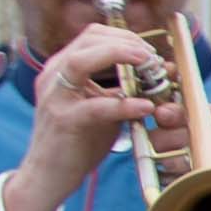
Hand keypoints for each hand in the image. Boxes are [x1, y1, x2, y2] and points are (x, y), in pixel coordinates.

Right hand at [1, 15, 179, 210]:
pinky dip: (124, 104)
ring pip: (82, 62)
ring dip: (120, 57)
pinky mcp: (64, 121)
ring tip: (149, 65)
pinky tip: (145, 107)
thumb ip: (125, 88)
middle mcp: (53, 76)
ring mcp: (55, 97)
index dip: (125, 36)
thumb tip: (162, 70)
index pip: (93, 35)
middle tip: (152, 57)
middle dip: (127, 42)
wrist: (47, 175)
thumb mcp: (103, 106)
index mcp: (62, 68)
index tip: (149, 50)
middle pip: (89, 40)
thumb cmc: (77, 139)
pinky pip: (95, 107)